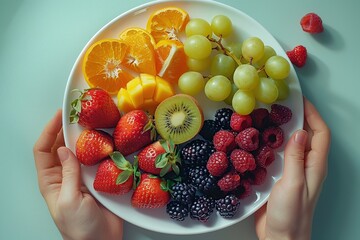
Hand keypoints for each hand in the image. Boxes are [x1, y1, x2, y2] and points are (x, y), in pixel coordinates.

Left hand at [33, 110, 122, 239]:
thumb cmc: (79, 228)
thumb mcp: (69, 200)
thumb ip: (68, 174)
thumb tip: (65, 149)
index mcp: (50, 181)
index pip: (43, 150)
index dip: (49, 131)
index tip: (60, 115)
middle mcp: (63, 176)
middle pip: (59, 146)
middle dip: (65, 129)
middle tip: (77, 114)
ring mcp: (80, 177)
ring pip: (78, 151)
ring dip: (82, 137)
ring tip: (90, 123)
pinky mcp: (95, 180)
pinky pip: (94, 160)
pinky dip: (97, 149)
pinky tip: (104, 142)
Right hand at [254, 98, 330, 239]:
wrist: (281, 237)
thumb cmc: (292, 215)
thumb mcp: (294, 183)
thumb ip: (296, 158)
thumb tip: (299, 132)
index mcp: (315, 165)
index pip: (320, 133)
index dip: (312, 115)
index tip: (299, 101)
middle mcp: (306, 165)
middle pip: (307, 135)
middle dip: (297, 118)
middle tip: (280, 105)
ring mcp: (293, 170)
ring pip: (291, 143)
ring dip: (283, 129)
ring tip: (269, 117)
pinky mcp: (280, 175)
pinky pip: (278, 154)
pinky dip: (271, 143)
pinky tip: (259, 140)